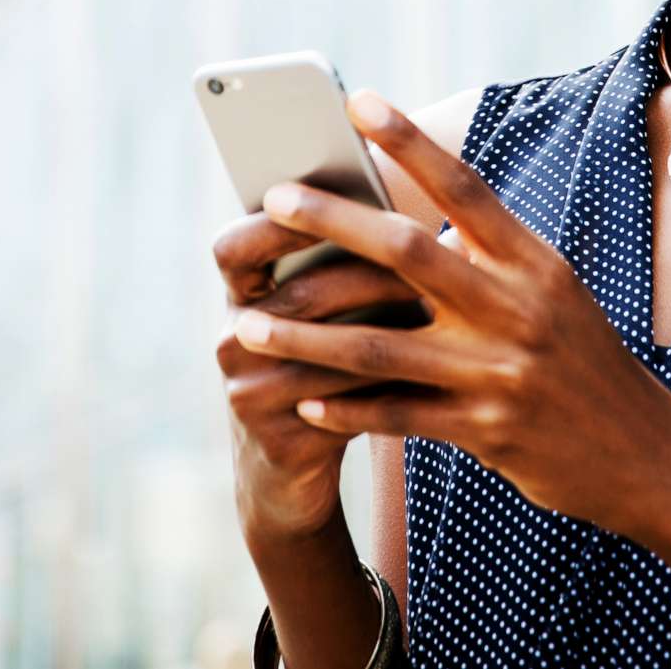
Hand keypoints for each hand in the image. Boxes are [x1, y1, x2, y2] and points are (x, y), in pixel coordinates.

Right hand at [211, 185, 428, 543]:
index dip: (274, 223)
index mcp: (238, 300)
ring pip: (326, 351)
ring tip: (438, 304)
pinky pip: (341, 404)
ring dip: (385, 325)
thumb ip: (338, 265)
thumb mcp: (314, 318)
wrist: (289, 475)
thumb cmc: (320, 369)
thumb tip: (407, 207)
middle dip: (363, 271)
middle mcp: (232, 343)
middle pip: (298, 296)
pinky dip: (387, 382)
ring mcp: (249, 395)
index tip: (326, 195)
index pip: (234, 249)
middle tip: (422, 250)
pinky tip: (431, 367)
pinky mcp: (279, 442)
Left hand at [231, 88, 670, 539]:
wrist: (647, 455)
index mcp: (533, 263)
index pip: (463, 188)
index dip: (410, 142)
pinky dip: (345, 409)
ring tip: (246, 323)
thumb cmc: (582, 359)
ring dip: (306, 335)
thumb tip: (414, 213)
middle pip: (408, 252)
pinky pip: (397, 416)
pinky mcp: (485, 431)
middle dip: (333, 222)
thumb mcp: (552, 291)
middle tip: (272, 200)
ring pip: (381, 346)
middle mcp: (515, 309)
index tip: (357, 102)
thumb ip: (489, 256)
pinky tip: (301, 401)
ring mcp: (498, 372)